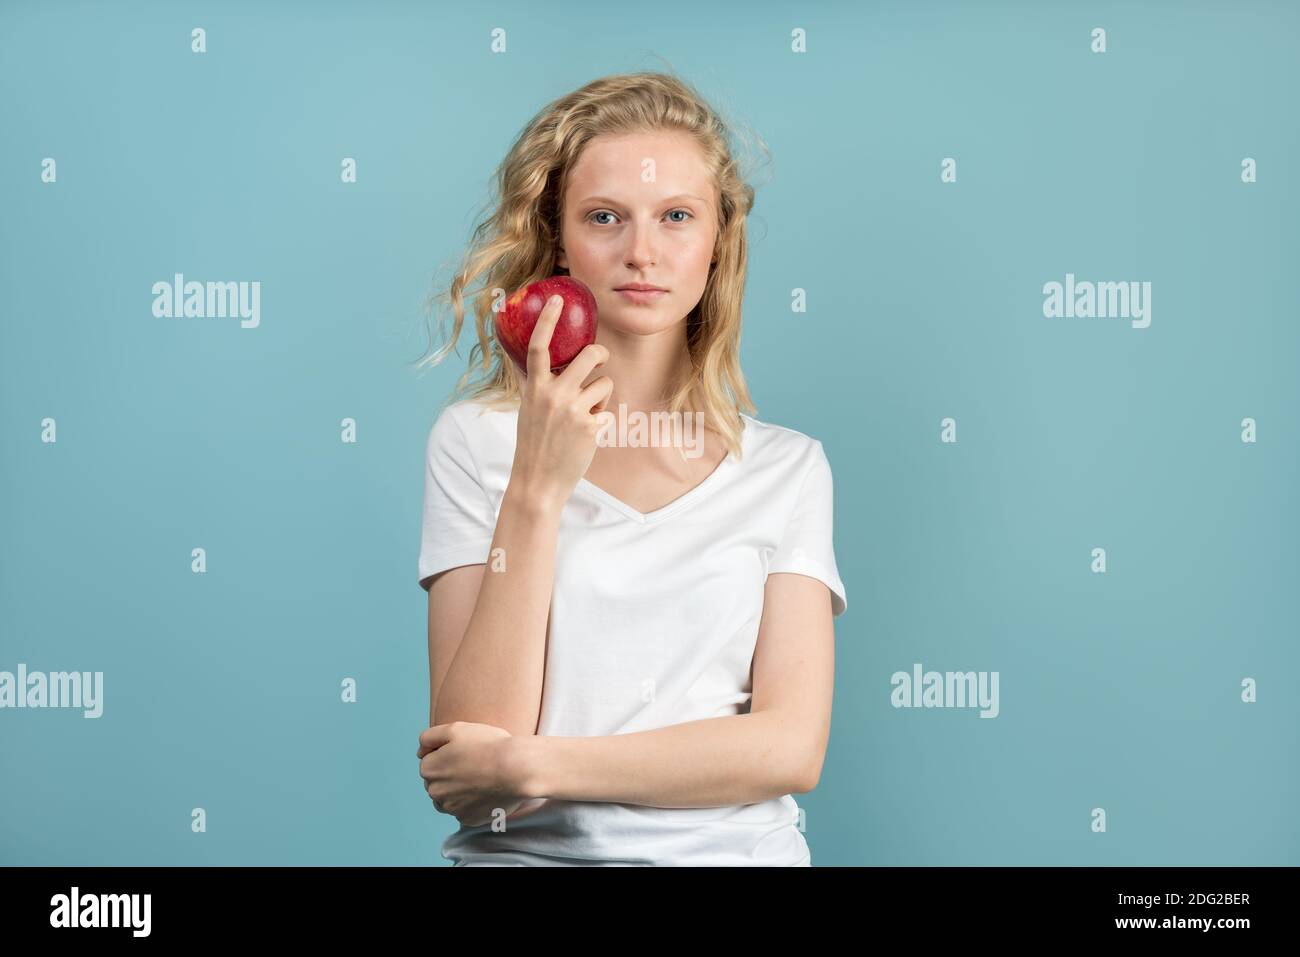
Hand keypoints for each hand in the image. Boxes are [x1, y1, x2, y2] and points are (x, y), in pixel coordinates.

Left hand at [417, 721, 532, 827]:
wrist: (517, 767)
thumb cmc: (487, 745)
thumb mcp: (455, 729)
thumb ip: (429, 738)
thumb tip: (419, 752)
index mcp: (429, 769)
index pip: (430, 761)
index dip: (448, 753)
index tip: (466, 750)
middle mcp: (435, 792)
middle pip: (438, 781)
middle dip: (450, 773)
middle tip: (475, 763)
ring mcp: (452, 808)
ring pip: (449, 798)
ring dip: (458, 790)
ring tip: (480, 778)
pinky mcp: (469, 819)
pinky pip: (465, 811)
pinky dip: (472, 803)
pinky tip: (486, 791)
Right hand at [509, 293, 613, 507]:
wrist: (538, 481)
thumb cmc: (534, 443)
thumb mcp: (527, 408)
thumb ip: (531, 382)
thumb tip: (523, 359)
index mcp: (535, 388)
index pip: (539, 346)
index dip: (548, 320)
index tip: (556, 300)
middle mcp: (553, 395)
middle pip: (590, 356)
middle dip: (601, 355)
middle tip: (599, 361)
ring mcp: (573, 411)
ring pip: (605, 383)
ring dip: (602, 396)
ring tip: (587, 414)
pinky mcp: (591, 427)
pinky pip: (609, 410)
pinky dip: (602, 421)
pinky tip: (588, 435)